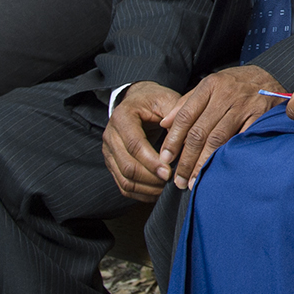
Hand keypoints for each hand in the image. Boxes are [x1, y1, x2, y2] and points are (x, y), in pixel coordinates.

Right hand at [103, 82, 178, 201]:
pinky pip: (123, 185)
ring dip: (147, 188)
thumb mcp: (167, 100)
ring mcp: (109, 152)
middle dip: (151, 178)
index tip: (170, 172)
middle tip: (172, 182)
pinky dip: (140, 193)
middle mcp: (110, 136)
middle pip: (127, 166)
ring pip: (124, 179)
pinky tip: (157, 192)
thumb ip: (175, 118)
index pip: (134, 145)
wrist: (138, 101)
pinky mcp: (112, 163)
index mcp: (122, 117)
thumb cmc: (155, 100)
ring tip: (167, 188)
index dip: (152, 161)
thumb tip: (184, 142)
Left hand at [158, 65, 285, 188]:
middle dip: (186, 159)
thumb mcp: (211, 85)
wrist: (274, 74)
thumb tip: (164, 124)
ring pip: (217, 139)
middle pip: (199, 132)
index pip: (185, 116)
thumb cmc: (237, 84)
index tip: (166, 159)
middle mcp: (225, 95)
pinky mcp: (260, 116)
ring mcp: (244, 106)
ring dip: (203, 163)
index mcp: (210, 85)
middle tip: (179, 179)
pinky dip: (228, 156)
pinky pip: (240, 140)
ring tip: (195, 180)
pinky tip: (219, 169)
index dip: (173, 140)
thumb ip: (186, 103)